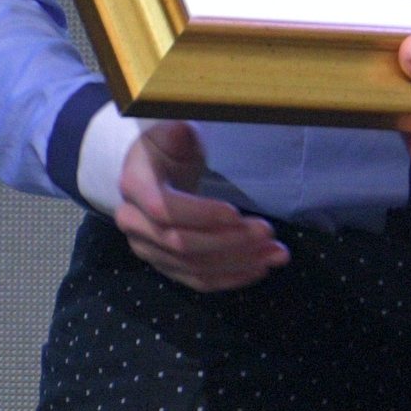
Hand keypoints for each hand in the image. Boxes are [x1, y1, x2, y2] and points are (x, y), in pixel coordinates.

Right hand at [115, 120, 290, 290]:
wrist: (156, 170)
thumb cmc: (170, 146)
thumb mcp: (172, 130)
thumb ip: (177, 132)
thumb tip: (183, 132)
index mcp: (135, 184)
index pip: (165, 209)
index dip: (201, 215)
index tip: (237, 212)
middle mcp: (135, 222)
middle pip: (181, 243)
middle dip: (229, 241)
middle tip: (268, 232)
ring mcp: (148, 248)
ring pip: (193, 266)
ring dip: (238, 262)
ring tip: (275, 253)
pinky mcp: (166, 264)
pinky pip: (197, 280)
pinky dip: (230, 277)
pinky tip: (259, 269)